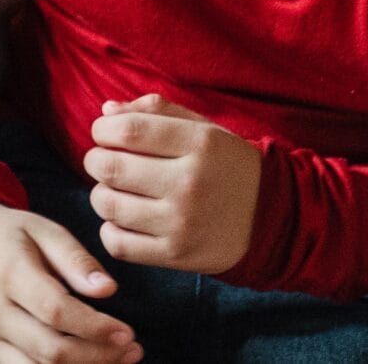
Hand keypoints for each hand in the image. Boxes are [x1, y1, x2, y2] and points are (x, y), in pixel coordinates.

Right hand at [0, 189, 139, 363]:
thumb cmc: (9, 236)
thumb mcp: (43, 230)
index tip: (127, 332)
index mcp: (7, 273)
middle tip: (133, 348)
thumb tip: (109, 290)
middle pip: (50, 350)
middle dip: (99, 356)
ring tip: (119, 359)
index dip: (96, 328)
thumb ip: (76, 259)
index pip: (56, 311)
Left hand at [83, 95, 260, 274]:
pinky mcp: (176, 255)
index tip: (105, 133)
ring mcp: (182, 223)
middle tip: (104, 162)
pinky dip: (110, 229)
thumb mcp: (203, 129)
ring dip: (101, 194)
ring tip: (116, 190)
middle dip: (95, 160)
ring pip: (108, 205)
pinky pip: (118, 243)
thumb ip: (156, 112)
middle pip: (110, 167)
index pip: (127, 130)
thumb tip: (106, 111)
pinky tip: (124, 219)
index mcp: (199, 144)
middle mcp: (190, 183)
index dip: (102, 129)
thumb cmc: (226, 166)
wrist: (272, 219)